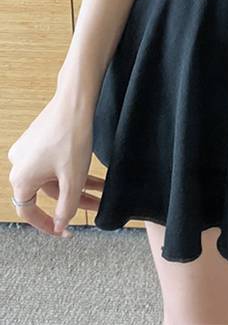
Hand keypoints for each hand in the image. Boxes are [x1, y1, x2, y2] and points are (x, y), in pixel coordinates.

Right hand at [7, 94, 103, 236]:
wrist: (75, 100)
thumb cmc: (72, 136)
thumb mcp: (73, 178)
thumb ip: (66, 206)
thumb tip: (61, 226)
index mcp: (21, 178)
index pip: (30, 212)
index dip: (48, 225)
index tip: (64, 233)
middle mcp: (20, 165)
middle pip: (48, 193)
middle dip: (74, 200)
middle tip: (96, 206)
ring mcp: (29, 151)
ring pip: (55, 177)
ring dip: (78, 185)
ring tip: (102, 190)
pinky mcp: (39, 140)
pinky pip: (55, 163)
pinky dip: (73, 171)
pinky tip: (94, 175)